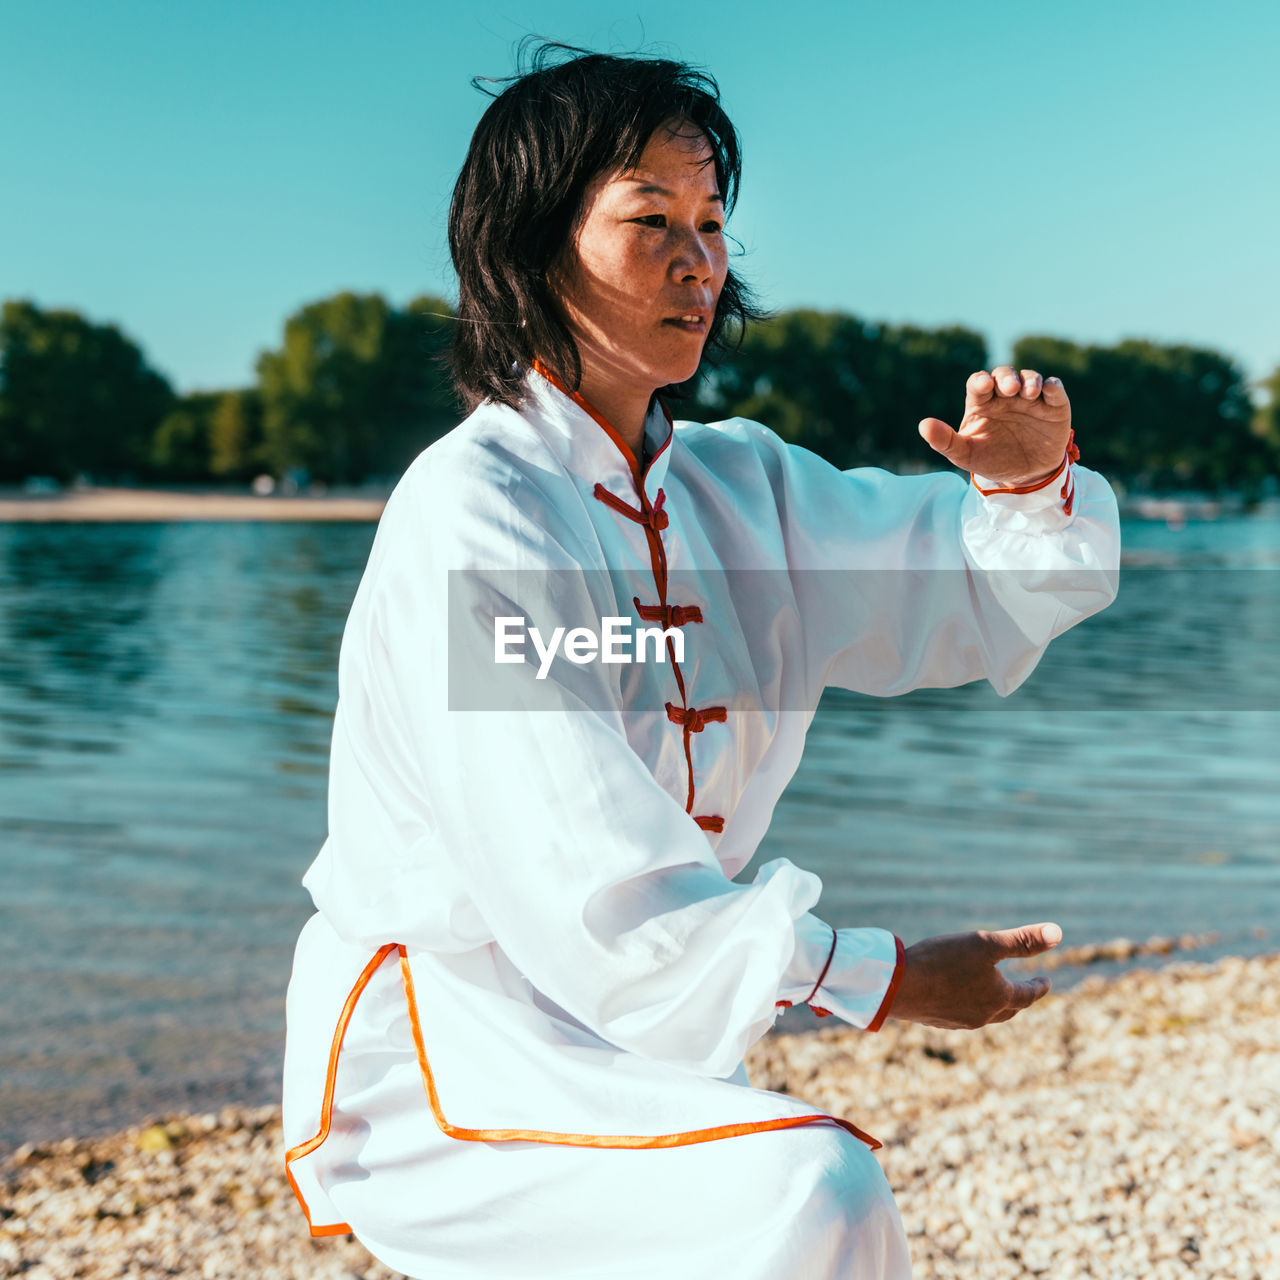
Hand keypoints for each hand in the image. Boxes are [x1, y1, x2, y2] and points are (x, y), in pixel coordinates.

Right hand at [888, 922, 1061, 1029]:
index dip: (1039, 987)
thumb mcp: (985, 943)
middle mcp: (983, 1014)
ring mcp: (959, 1021)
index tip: (1046, 981)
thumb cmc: (943, 961)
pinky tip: (958, 998)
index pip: (1028, 995)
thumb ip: (1022, 940)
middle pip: (1009, 1009)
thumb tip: (1058, 933)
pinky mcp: (938, 1020)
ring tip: (992, 994)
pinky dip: (969, 1005)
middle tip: (1025, 990)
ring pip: (985, 1014)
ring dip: (995, 1004)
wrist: (899, 986)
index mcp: (999, 997)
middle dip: (1020, 998)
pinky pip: (962, 1014)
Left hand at [917, 367, 1071, 487]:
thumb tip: (923, 425)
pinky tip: (1050, 389)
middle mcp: (1006, 396)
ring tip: (1028, 393)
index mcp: (983, 403)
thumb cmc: (991, 461)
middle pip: (1004, 375)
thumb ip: (944, 441)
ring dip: (1030, 380)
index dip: (980, 381)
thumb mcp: (965, 455)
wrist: (1025, 477)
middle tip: (1009, 389)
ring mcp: (1031, 399)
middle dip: (1006, 378)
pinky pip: (1055, 389)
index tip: (983, 386)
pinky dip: (1053, 386)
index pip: (978, 383)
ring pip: (1030, 377)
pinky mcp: (1054, 406)